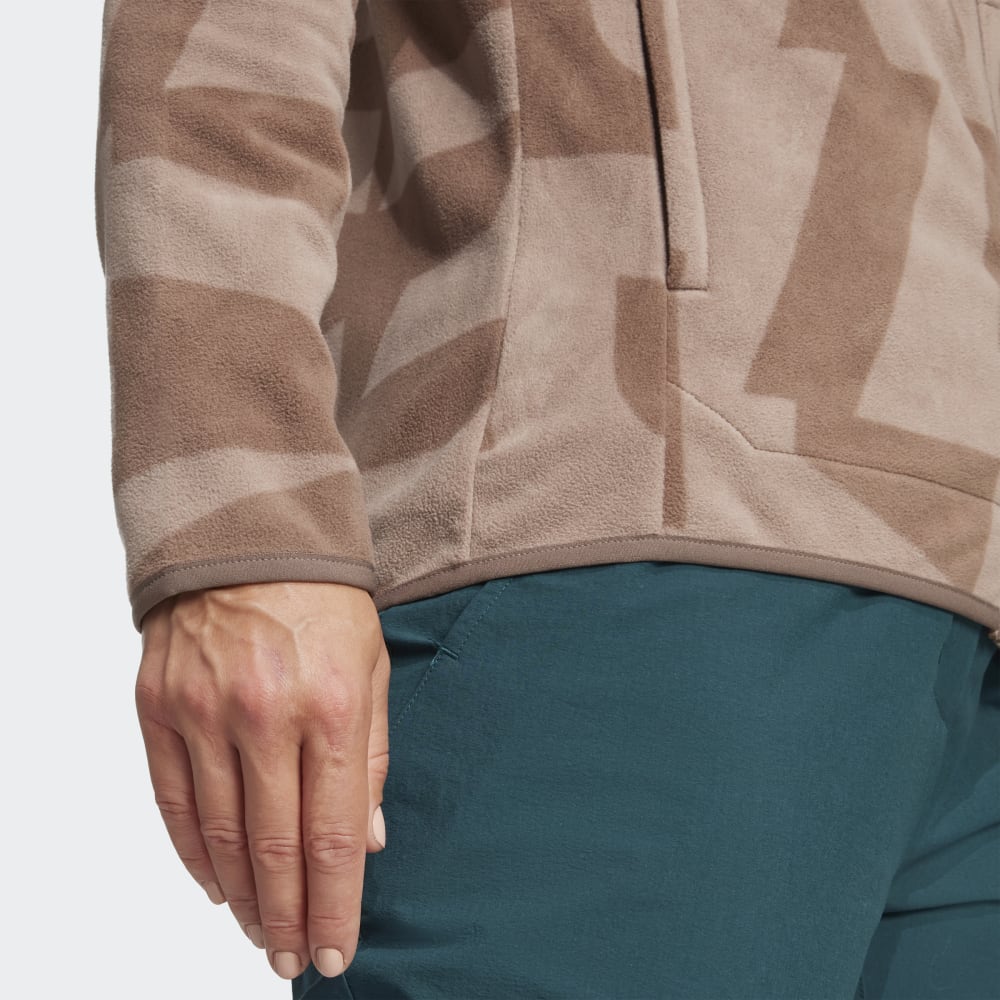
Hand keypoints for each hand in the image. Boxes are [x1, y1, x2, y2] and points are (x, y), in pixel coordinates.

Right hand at [134, 580, 389, 980]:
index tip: (335, 951)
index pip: (333, 834)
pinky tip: (214, 885)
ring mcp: (203, 712)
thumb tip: (369, 842)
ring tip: (260, 933)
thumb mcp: (371, 668)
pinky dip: (192, 854)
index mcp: (330, 706)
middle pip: (273, 848)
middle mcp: (264, 714)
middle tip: (294, 961)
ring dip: (241, 897)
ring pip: (219, 835)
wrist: (248, 537)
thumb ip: (370, 757)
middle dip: (287, 917)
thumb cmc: (324, 604)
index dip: (334, 904)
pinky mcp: (158, 707)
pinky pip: (172, 801)